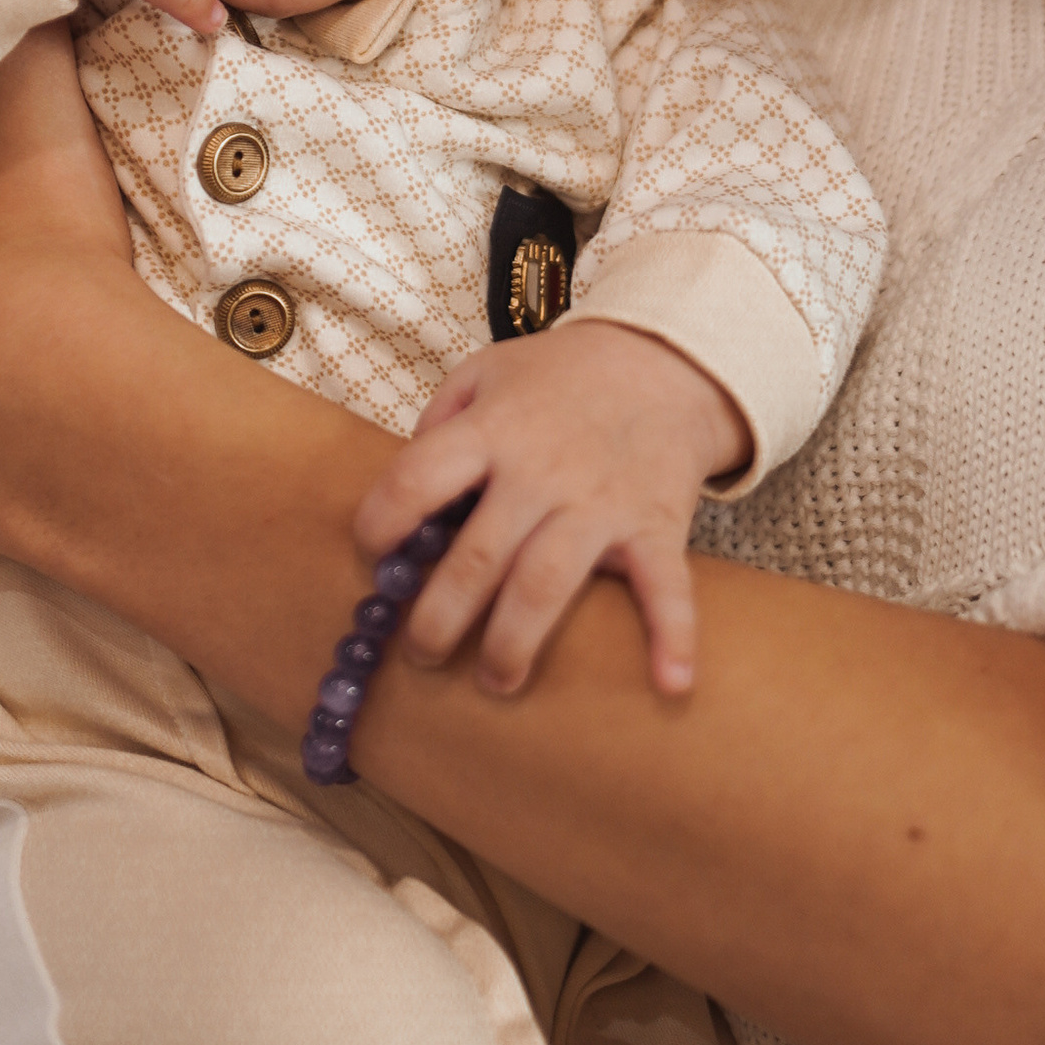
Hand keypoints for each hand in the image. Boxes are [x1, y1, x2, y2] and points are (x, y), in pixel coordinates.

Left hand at [356, 322, 746, 700]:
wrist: (665, 361)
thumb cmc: (563, 377)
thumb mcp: (487, 372)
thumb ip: (438, 422)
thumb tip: (399, 491)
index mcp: (492, 430)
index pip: (416, 480)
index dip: (380, 523)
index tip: (370, 556)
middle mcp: (541, 470)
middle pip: (477, 556)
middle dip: (439, 618)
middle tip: (421, 654)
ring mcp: (600, 503)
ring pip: (546, 584)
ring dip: (513, 643)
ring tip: (494, 682)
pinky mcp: (655, 526)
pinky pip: (665, 587)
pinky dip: (674, 635)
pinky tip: (671, 682)